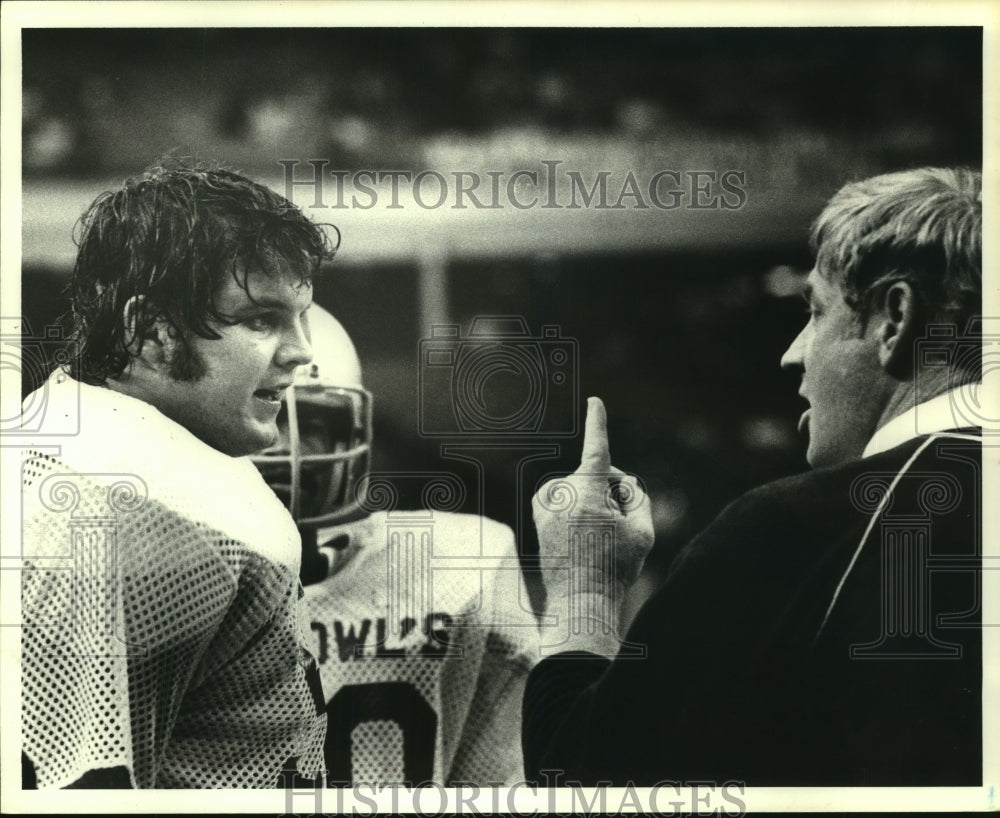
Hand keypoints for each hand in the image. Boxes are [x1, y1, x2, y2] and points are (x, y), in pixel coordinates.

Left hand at [532, 397, 653, 646]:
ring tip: (601, 537)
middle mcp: (560, 495)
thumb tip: (618, 482)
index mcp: (585, 493)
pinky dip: (579, 508)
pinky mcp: (539, 517)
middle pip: (598, 477)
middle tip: (618, 529)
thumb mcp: (643, 530)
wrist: (579, 603)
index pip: (597, 450)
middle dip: (612, 492)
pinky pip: (567, 500)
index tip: (594, 401)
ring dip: (595, 502)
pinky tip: (586, 533)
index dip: (598, 424)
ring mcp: (545, 506)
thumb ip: (636, 495)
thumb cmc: (614, 568)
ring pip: (582, 488)